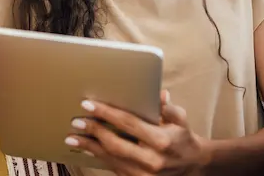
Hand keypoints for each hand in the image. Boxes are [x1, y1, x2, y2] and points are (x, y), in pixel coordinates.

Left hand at [65, 91, 209, 174]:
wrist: (192, 165)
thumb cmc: (182, 137)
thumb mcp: (181, 119)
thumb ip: (169, 107)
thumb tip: (160, 95)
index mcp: (161, 141)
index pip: (128, 123)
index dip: (107, 113)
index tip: (89, 104)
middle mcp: (151, 161)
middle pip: (115, 143)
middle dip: (94, 131)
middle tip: (77, 121)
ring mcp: (143, 175)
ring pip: (111, 159)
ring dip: (90, 147)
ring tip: (72, 137)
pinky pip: (114, 168)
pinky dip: (98, 157)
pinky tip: (87, 148)